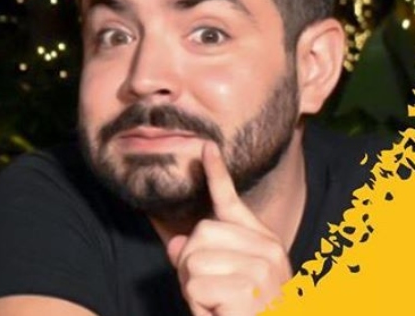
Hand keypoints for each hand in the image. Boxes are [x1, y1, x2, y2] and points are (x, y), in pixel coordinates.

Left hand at [166, 144, 291, 315]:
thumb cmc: (240, 312)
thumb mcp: (217, 282)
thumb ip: (198, 258)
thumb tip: (179, 243)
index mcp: (262, 243)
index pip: (232, 203)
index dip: (217, 174)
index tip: (206, 147)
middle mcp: (267, 251)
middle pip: (200, 233)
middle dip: (190, 265)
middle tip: (211, 293)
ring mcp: (261, 269)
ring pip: (193, 261)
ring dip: (193, 290)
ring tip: (217, 307)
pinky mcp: (248, 291)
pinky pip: (195, 287)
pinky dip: (198, 307)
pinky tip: (219, 314)